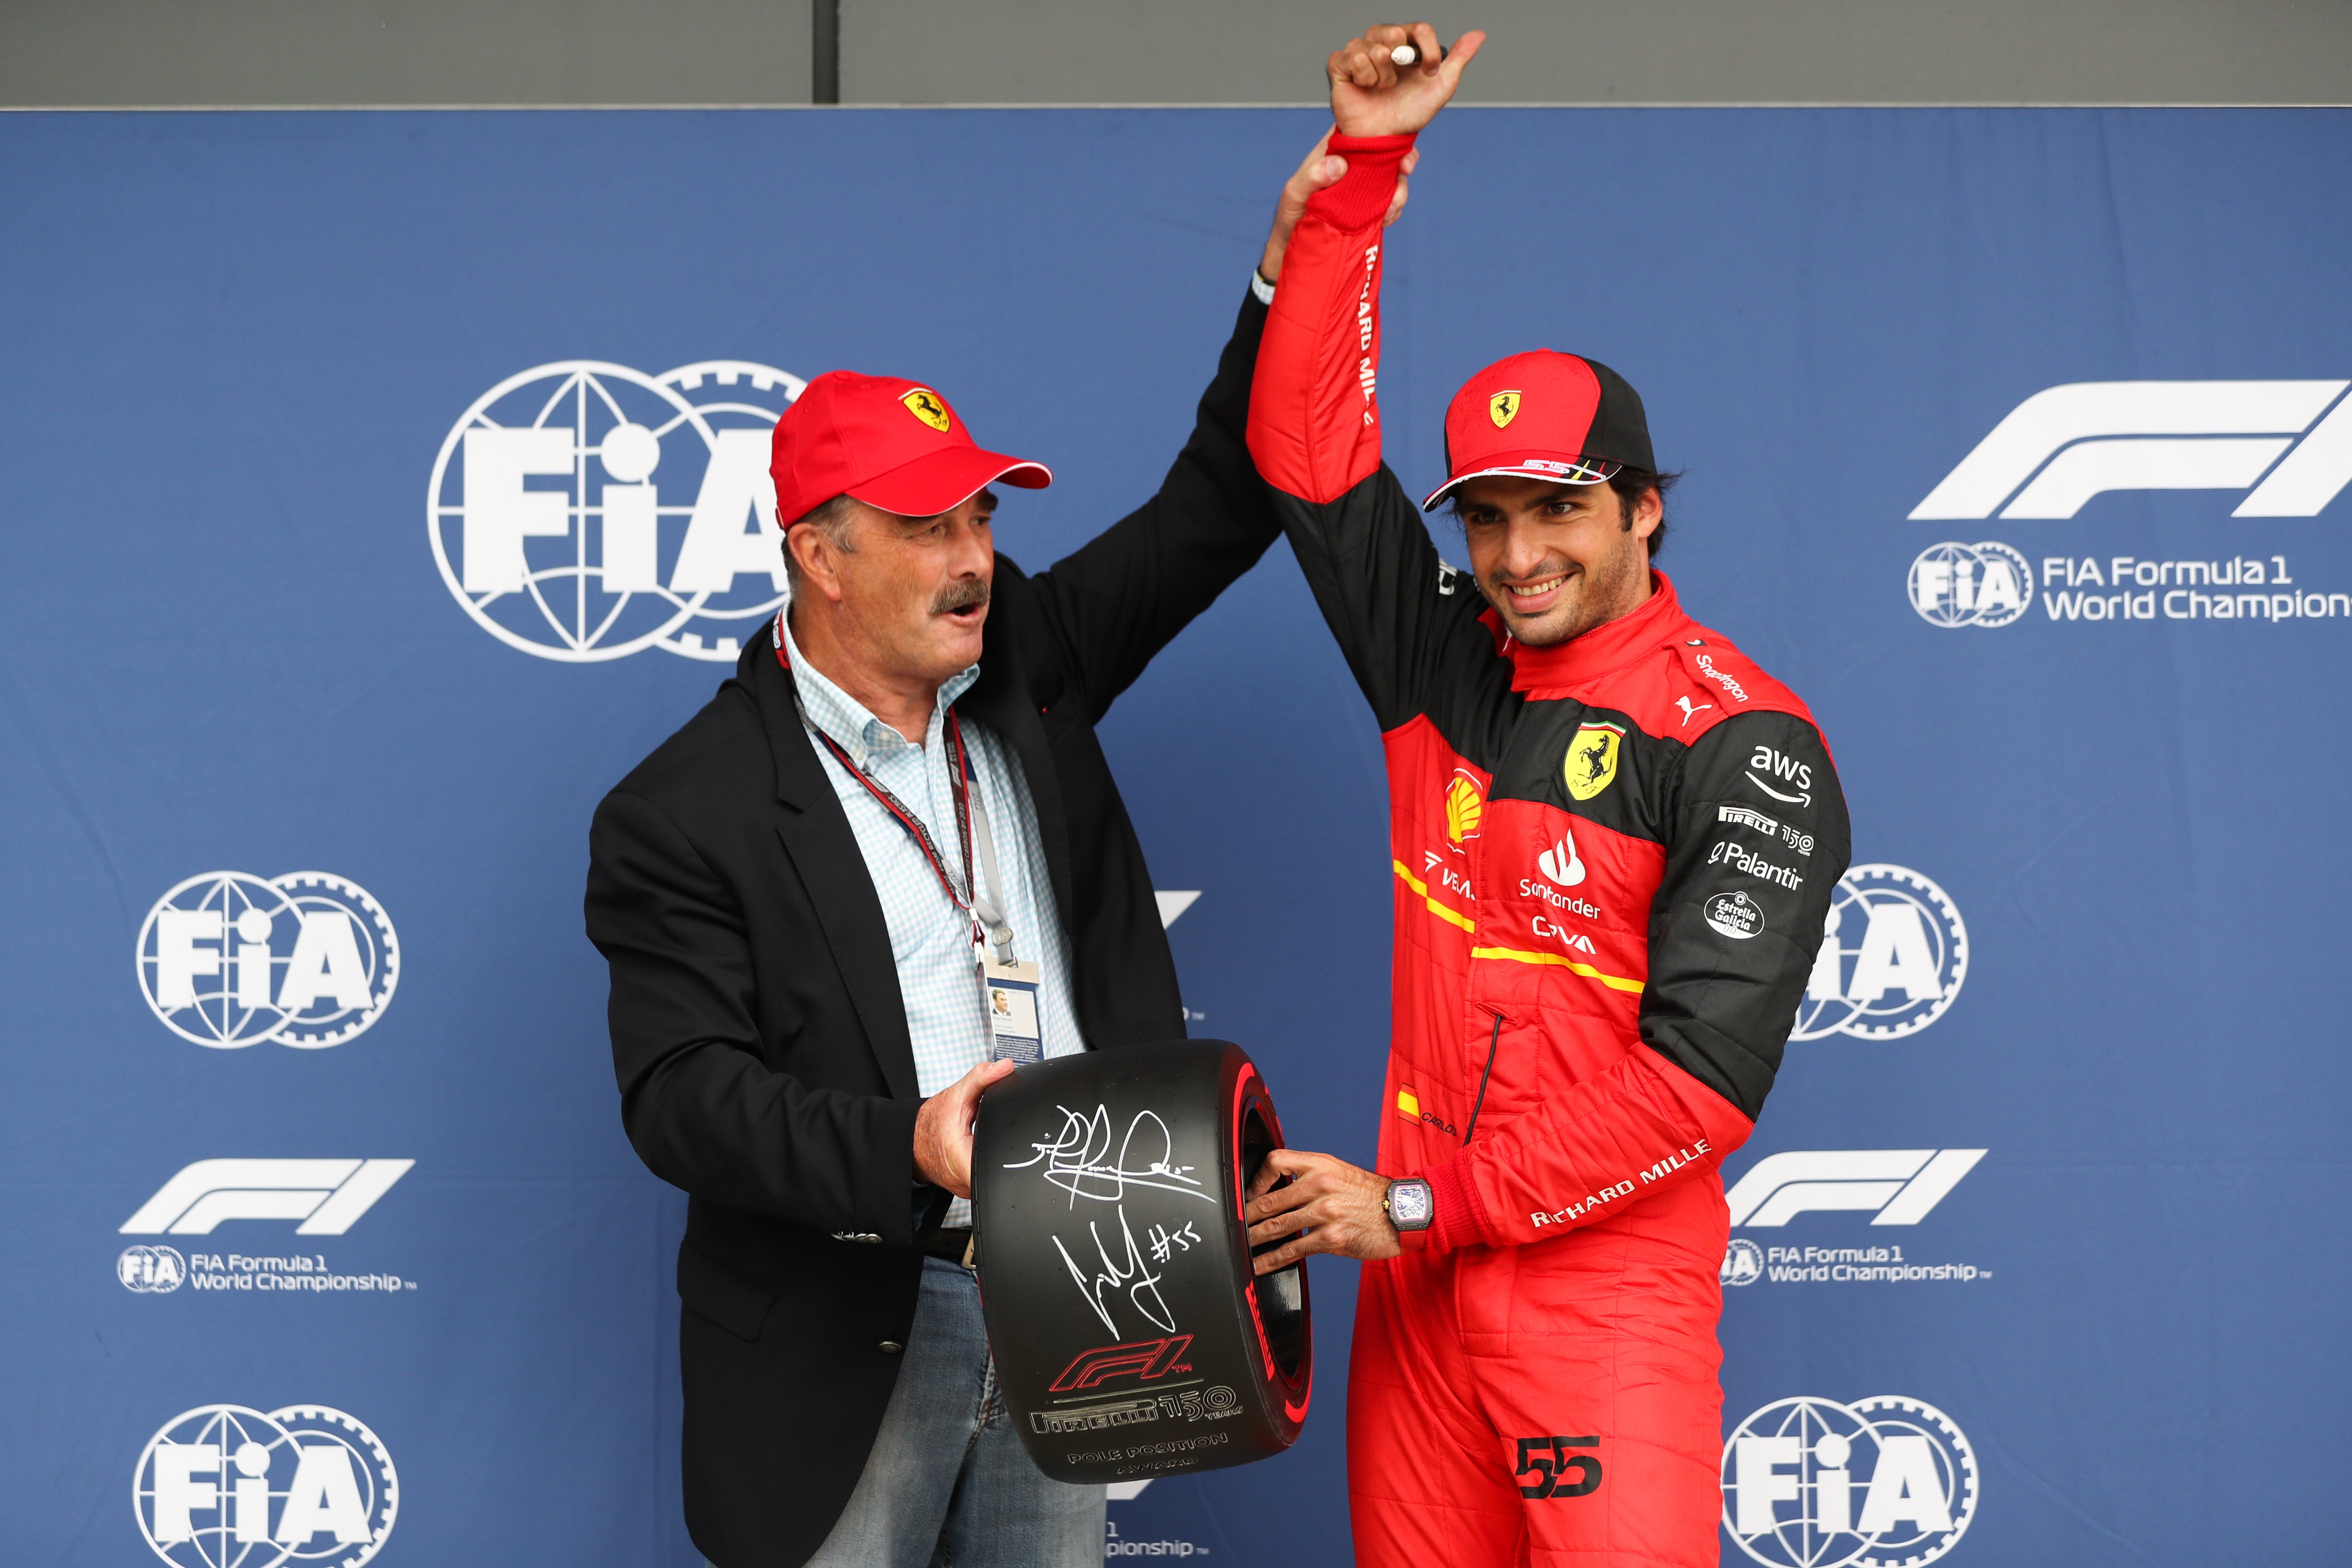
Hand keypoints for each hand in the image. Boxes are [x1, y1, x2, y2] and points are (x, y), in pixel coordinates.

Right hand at [912, 1057, 1015, 1197]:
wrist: (910, 1141)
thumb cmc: (929, 1124)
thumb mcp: (955, 1096)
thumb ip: (981, 1079)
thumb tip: (1004, 1067)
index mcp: (962, 1161)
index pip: (998, 1166)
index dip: (1011, 1150)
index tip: (1010, 1135)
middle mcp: (966, 1181)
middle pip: (1002, 1170)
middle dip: (1006, 1148)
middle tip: (998, 1132)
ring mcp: (967, 1188)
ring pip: (996, 1176)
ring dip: (997, 1157)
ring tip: (989, 1140)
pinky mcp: (969, 1188)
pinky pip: (986, 1177)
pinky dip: (989, 1162)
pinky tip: (985, 1149)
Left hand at [1243, 1148, 1402, 1272]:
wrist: (1402, 1214)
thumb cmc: (1370, 1195)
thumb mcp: (1340, 1172)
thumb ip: (1311, 1175)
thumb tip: (1279, 1188)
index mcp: (1321, 1164)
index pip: (1276, 1161)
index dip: (1257, 1178)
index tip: (1249, 1193)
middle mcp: (1321, 1185)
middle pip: (1271, 1199)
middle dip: (1246, 1215)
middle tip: (1233, 1224)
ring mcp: (1326, 1212)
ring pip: (1278, 1226)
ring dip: (1254, 1238)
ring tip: (1240, 1245)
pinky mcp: (1332, 1238)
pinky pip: (1294, 1249)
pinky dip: (1272, 1259)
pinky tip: (1260, 1264)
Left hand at [1257, 133, 1419, 282]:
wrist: (1293, 248)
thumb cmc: (1289, 214)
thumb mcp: (1294, 193)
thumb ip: (1312, 177)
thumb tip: (1339, 165)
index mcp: (1334, 150)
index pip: (1362, 131)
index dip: (1384, 133)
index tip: (1396, 147)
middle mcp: (1352, 165)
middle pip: (1385, 153)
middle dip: (1402, 161)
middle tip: (1405, 171)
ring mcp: (1363, 186)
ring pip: (1392, 179)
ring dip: (1399, 192)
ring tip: (1389, 210)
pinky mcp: (1369, 207)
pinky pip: (1389, 203)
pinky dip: (1393, 211)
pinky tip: (1385, 221)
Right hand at [1327, 22, 1484, 138]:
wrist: (1385, 138)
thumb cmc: (1410, 113)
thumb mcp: (1441, 86)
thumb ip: (1458, 58)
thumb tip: (1479, 35)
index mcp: (1405, 43)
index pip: (1419, 28)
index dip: (1427, 50)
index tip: (1428, 73)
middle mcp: (1381, 42)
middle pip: (1394, 32)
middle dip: (1401, 63)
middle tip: (1398, 83)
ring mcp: (1359, 51)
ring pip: (1375, 48)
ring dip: (1383, 76)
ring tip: (1381, 88)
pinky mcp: (1340, 64)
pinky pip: (1354, 58)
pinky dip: (1364, 77)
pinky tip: (1365, 87)